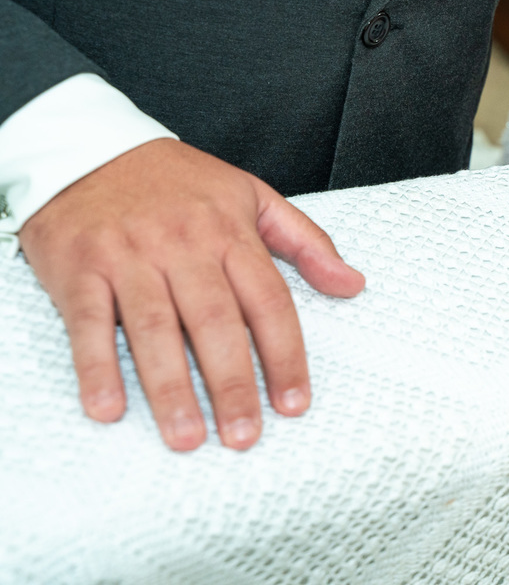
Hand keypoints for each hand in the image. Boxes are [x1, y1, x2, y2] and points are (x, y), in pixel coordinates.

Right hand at [18, 139, 364, 451]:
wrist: (90, 147)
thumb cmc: (177, 181)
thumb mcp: (252, 195)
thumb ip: (307, 241)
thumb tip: (353, 284)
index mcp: (230, 233)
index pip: (268, 303)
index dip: (285, 356)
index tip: (294, 403)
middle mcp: (183, 246)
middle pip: (215, 323)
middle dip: (233, 384)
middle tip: (243, 435)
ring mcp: (129, 257)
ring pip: (155, 329)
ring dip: (171, 388)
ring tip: (187, 437)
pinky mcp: (79, 269)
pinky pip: (90, 323)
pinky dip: (97, 367)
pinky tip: (109, 408)